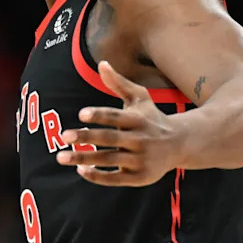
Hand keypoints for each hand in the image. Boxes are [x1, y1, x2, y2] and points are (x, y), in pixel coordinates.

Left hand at [56, 61, 180, 185]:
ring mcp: (140, 160)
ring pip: (108, 160)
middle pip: (110, 138)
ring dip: (84, 158)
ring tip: (62, 156)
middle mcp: (140, 140)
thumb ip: (119, 83)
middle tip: (63, 136)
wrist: (180, 144)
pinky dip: (97, 176)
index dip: (99, 115)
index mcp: (138, 120)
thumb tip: (102, 63)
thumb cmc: (152, 118)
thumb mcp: (140, 98)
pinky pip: (115, 179)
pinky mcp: (140, 177)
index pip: (116, 117)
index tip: (81, 114)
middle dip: (86, 137)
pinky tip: (81, 170)